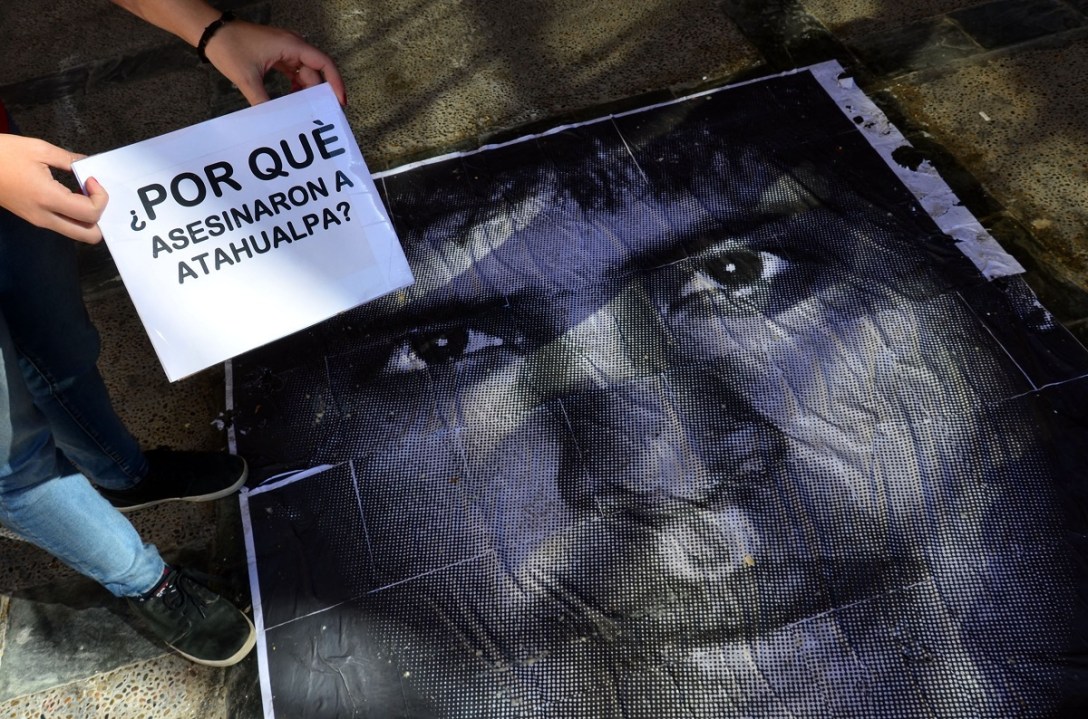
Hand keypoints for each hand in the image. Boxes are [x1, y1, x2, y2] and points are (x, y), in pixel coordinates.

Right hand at [0, 134, 108, 243]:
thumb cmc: (2, 154)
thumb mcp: (38, 149)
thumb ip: (69, 159)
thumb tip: (88, 163)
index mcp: (47, 199)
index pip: (91, 214)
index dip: (100, 196)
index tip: (90, 178)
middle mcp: (45, 217)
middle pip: (89, 236)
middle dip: (99, 215)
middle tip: (91, 192)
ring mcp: (39, 221)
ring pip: (77, 233)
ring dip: (87, 216)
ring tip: (81, 192)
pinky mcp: (34, 219)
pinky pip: (64, 225)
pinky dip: (75, 215)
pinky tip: (71, 194)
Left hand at [204, 20, 346, 106]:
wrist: (210, 32)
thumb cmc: (229, 47)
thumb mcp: (247, 79)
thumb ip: (263, 102)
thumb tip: (275, 122)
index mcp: (291, 45)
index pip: (324, 63)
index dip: (335, 82)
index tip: (339, 101)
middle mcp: (292, 45)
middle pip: (315, 70)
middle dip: (319, 91)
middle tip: (322, 112)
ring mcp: (285, 49)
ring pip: (305, 71)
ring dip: (306, 89)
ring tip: (307, 109)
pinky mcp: (277, 53)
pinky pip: (294, 70)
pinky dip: (296, 84)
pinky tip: (292, 98)